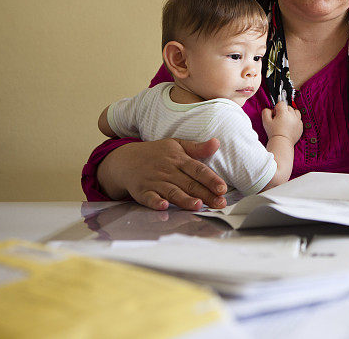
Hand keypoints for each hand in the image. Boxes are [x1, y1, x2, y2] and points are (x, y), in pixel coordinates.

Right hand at [97, 138, 227, 210]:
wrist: (125, 160)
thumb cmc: (156, 153)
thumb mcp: (176, 145)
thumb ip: (197, 148)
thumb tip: (217, 142)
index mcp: (179, 159)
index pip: (198, 169)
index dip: (211, 179)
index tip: (222, 188)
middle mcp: (168, 171)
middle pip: (189, 184)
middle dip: (205, 194)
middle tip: (220, 203)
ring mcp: (154, 181)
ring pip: (172, 192)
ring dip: (185, 199)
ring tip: (198, 206)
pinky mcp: (142, 191)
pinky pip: (149, 198)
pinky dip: (156, 202)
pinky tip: (164, 206)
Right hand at [261, 101, 302, 143]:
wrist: (282, 143)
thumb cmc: (274, 133)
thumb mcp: (266, 121)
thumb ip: (266, 112)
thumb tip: (269, 109)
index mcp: (284, 113)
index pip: (281, 103)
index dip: (277, 108)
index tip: (275, 114)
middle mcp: (292, 115)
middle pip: (288, 107)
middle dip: (283, 111)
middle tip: (279, 119)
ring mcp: (298, 120)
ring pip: (295, 111)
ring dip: (291, 114)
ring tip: (285, 121)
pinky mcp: (301, 126)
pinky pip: (298, 119)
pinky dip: (294, 120)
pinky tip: (289, 126)